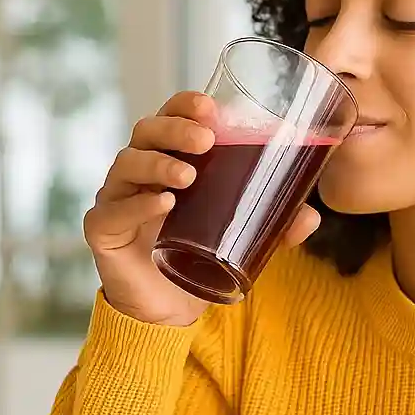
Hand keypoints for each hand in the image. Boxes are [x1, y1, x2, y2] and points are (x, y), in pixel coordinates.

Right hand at [84, 91, 321, 326]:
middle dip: (175, 128)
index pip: (170, 117)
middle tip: (206, 140)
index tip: (212, 107)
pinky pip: (112, 211)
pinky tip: (162, 205)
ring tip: (188, 175)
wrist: (167, 309)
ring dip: (159, 163)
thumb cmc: (198, 258)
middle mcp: (138, 172)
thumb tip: (311, 216)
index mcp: (168, 160)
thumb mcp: (241, 239)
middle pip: (146, 132)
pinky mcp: (103, 230)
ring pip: (127, 163)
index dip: (184, 105)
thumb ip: (274, 227)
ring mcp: (117, 198)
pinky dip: (138, 205)